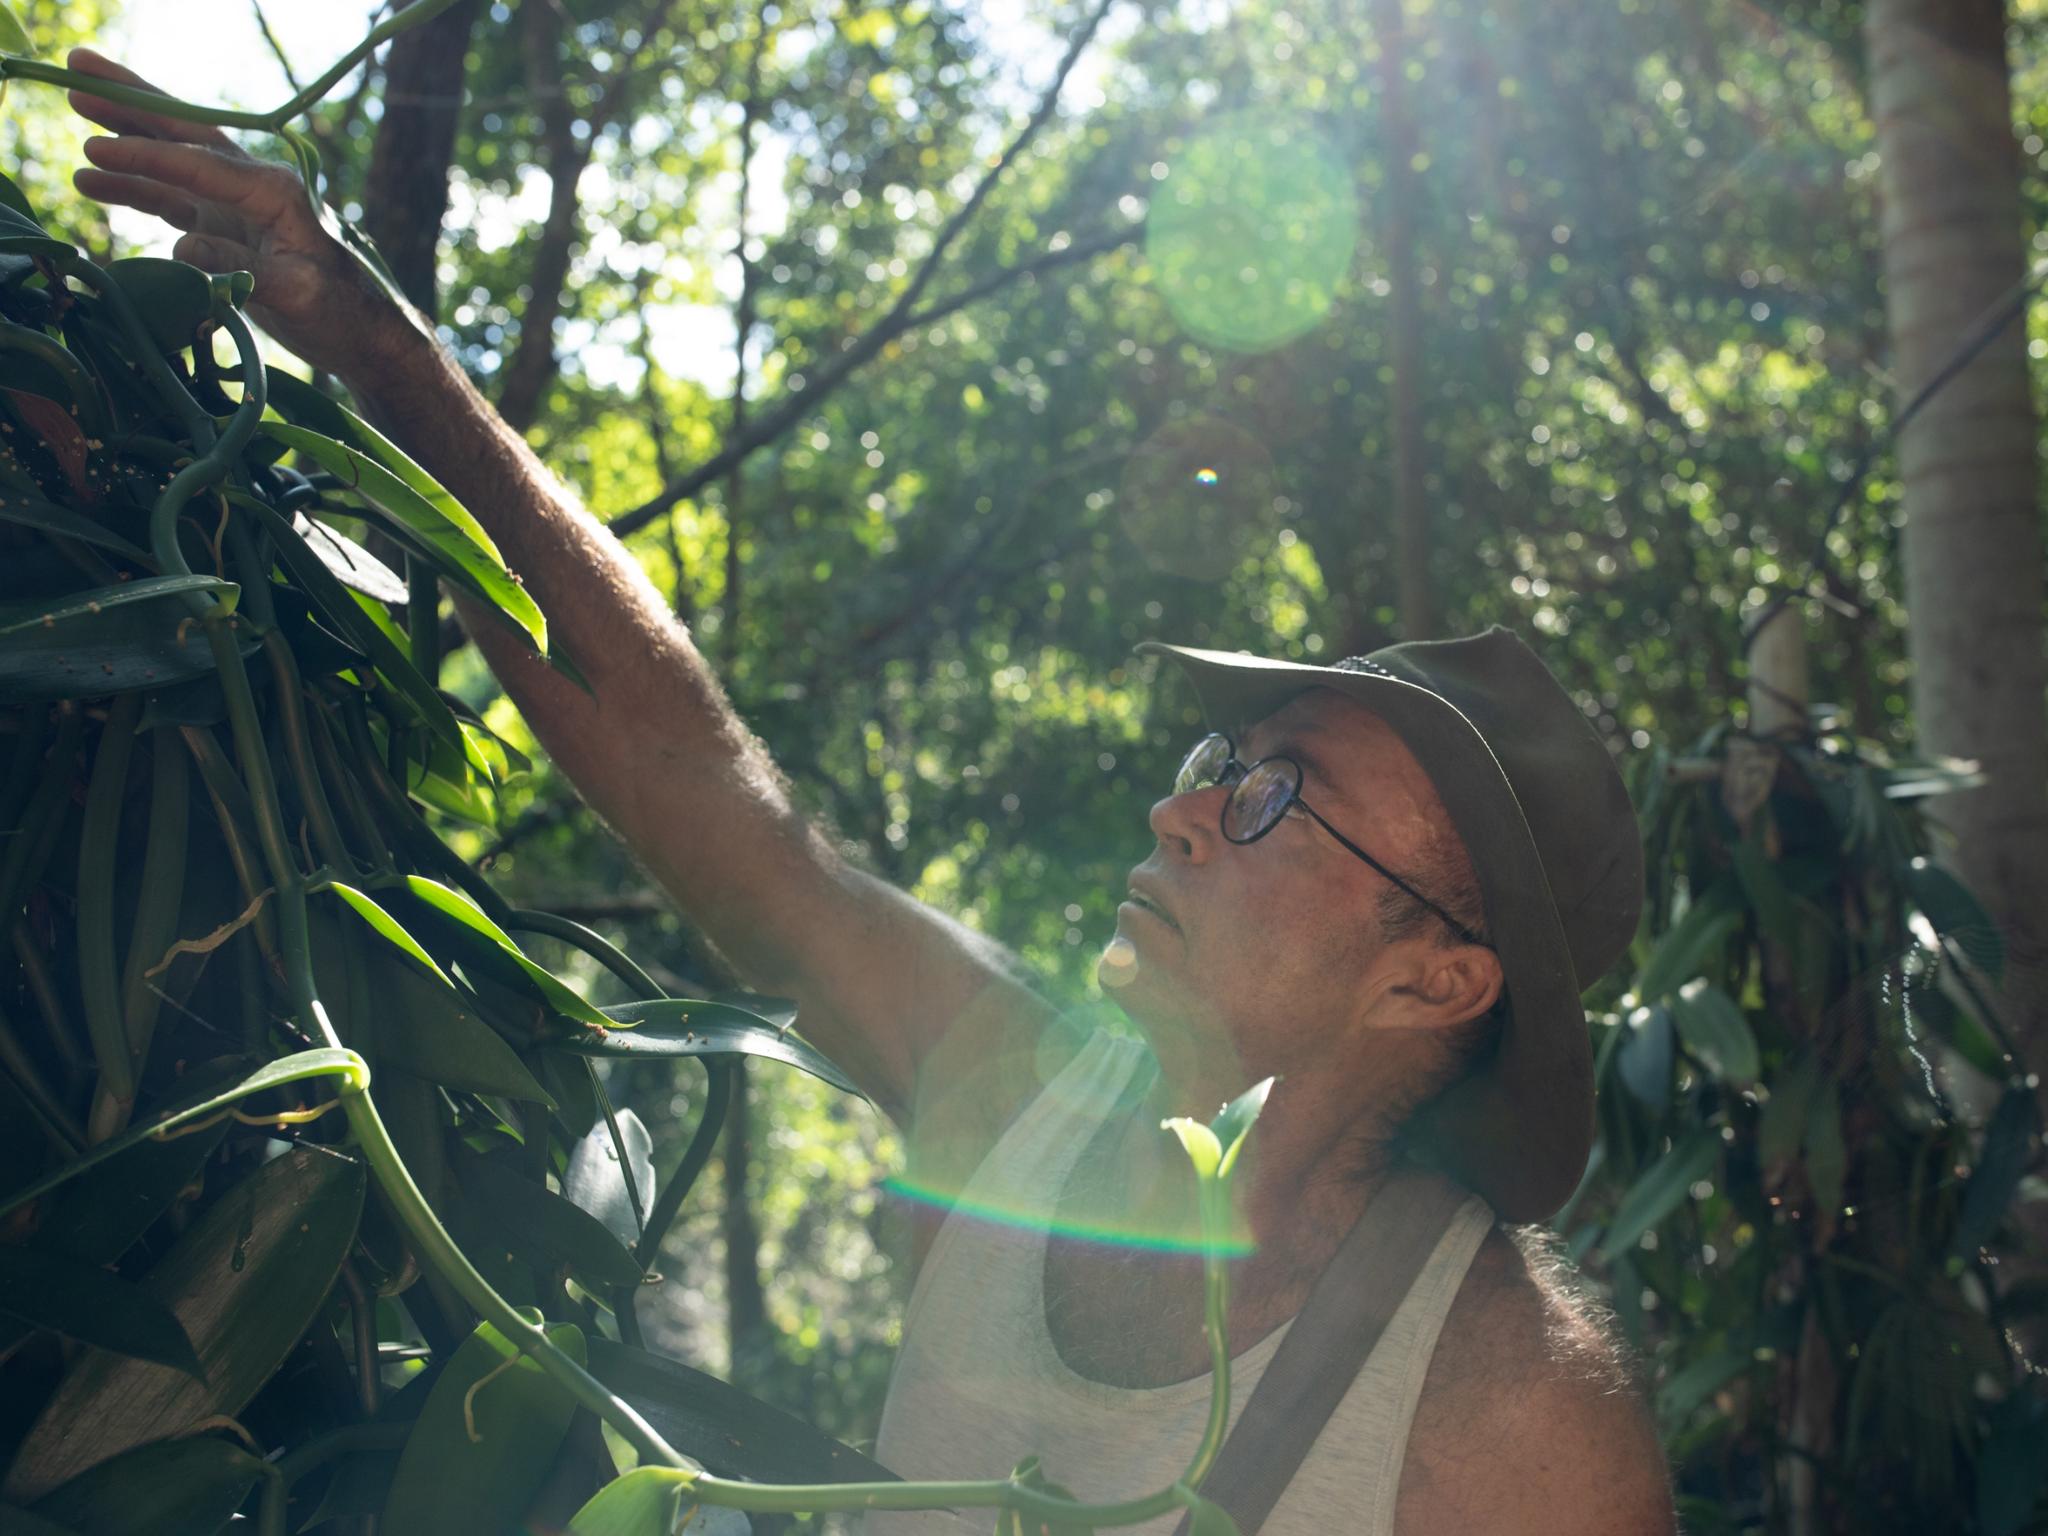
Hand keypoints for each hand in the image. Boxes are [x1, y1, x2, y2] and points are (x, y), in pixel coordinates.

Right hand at [65, 47, 413, 373]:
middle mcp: (256, 188)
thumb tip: (184, 247)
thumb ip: (244, 270)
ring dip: (125, 147)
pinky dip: (136, 190)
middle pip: (184, 134)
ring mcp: (239, 208)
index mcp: (278, 192)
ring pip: (172, 165)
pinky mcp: (229, 232)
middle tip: (77, 70)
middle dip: (131, 103)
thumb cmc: (345, 314)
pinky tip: (95, 184)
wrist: (367, 338)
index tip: (98, 148)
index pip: (202, 164)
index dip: (148, 154)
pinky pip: (173, 201)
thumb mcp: (300, 295)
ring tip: (75, 133)